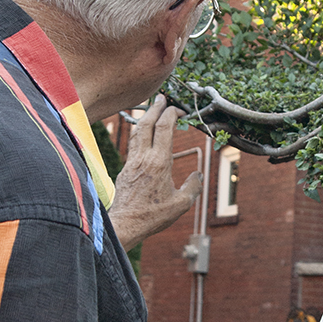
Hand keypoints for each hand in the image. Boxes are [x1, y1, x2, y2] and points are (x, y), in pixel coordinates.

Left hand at [108, 95, 201, 249]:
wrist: (126, 223)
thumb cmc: (153, 216)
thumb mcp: (181, 204)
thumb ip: (193, 187)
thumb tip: (198, 175)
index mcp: (159, 162)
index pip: (165, 128)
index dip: (172, 114)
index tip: (180, 110)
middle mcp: (143, 158)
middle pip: (147, 123)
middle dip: (156, 107)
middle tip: (163, 98)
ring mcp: (131, 162)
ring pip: (137, 132)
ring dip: (145, 117)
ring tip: (152, 110)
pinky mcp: (124, 169)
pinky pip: (132, 145)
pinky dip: (139, 134)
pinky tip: (143, 136)